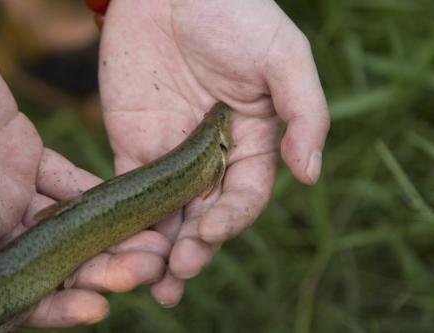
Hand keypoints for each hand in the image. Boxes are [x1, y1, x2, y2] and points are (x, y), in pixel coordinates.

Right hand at [0, 23, 169, 328]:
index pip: (13, 293)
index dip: (55, 308)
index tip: (100, 308)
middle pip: (56, 260)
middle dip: (103, 268)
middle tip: (150, 268)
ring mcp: (8, 192)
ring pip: (70, 222)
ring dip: (111, 231)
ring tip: (156, 238)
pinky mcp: (23, 158)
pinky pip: (67, 180)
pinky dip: (97, 192)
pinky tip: (131, 200)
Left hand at [98, 0, 329, 306]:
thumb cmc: (235, 13)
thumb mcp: (283, 56)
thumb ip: (303, 113)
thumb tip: (310, 175)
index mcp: (252, 141)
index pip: (246, 193)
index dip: (231, 217)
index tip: (212, 233)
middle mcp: (213, 156)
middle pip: (207, 213)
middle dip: (196, 247)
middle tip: (180, 274)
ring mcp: (172, 155)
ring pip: (170, 214)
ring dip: (162, 250)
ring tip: (156, 283)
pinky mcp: (134, 147)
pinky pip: (131, 190)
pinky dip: (129, 221)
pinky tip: (123, 246)